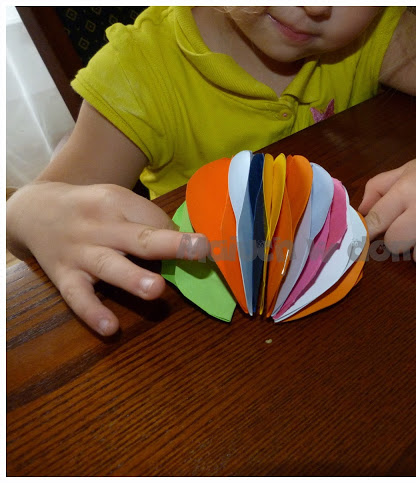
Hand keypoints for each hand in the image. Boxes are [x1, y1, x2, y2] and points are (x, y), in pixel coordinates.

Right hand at [7, 182, 209, 335]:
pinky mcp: (64, 276)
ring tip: (155, 290)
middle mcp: (100, 226)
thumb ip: (148, 223)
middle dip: (170, 244)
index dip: (180, 238)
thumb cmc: (93, 210)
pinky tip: (110, 328)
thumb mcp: (118, 203)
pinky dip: (92, 312)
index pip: (156, 221)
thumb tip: (190, 249)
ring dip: (132, 278)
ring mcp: (80, 252)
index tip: (202, 249)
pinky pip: (77, 296)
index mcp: (119, 202)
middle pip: (138, 236)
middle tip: (199, 250)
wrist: (36, 211)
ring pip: (109, 265)